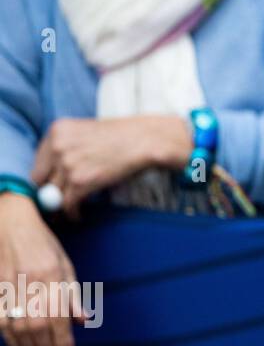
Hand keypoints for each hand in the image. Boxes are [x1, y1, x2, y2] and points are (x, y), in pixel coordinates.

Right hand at [0, 194, 83, 345]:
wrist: (8, 222)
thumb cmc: (41, 243)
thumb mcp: (64, 263)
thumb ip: (72, 294)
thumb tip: (83, 320)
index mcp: (50, 274)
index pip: (57, 315)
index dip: (62, 340)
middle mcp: (29, 282)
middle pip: (37, 326)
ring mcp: (8, 287)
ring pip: (18, 327)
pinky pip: (1, 322)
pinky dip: (11, 340)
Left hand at [32, 116, 188, 219]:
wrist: (144, 140)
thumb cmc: (120, 136)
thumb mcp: (85, 131)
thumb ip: (65, 147)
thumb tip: (51, 174)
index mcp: (57, 131)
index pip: (38, 161)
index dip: (45, 177)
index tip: (53, 186)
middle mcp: (57, 146)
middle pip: (40, 180)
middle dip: (49, 192)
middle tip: (58, 201)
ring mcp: (68, 164)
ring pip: (53, 195)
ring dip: (61, 205)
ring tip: (69, 210)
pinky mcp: (80, 182)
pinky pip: (67, 204)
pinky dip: (72, 213)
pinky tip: (78, 214)